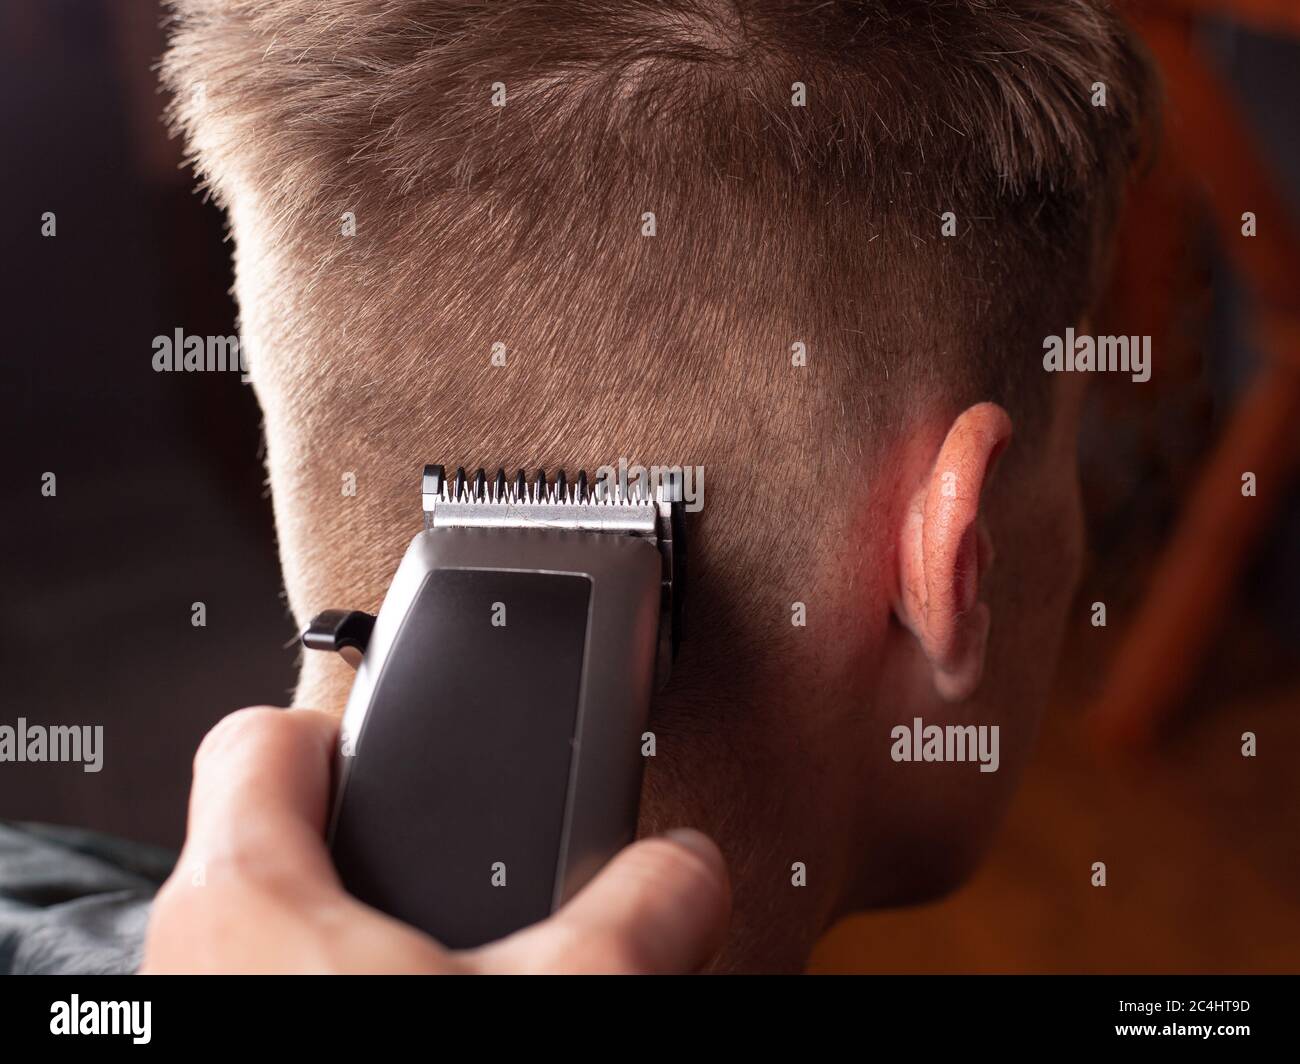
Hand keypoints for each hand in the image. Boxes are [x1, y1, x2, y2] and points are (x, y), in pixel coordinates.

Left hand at [141, 707, 730, 972]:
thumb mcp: (553, 999)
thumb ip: (636, 913)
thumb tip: (690, 869)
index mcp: (249, 889)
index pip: (268, 735)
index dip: (347, 722)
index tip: (413, 738)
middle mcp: (200, 954)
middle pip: (286, 837)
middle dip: (388, 848)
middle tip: (468, 868)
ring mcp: (206, 1017)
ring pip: (289, 936)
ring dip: (376, 941)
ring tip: (466, 959)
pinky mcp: (234, 1053)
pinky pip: (291, 994)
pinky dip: (360, 991)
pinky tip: (440, 1007)